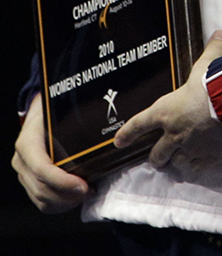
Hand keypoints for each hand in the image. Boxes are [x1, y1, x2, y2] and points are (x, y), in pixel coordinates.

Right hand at [12, 92, 89, 212]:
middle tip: (91, 191)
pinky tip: (76, 197)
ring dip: (66, 202)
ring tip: (87, 193)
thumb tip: (107, 127)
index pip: (42, 170)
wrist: (39, 111)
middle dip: (68, 195)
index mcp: (28, 143)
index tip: (84, 186)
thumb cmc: (52, 110)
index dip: (63, 182)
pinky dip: (60, 204)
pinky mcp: (29, 181)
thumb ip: (75, 120)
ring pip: (41, 199)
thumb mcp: (60, 110)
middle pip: (42, 189)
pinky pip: (41, 201)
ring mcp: (24, 173)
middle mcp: (22, 160)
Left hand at [114, 30, 221, 177]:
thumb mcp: (209, 63)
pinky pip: (195, 169)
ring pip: (175, 164)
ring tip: (181, 161)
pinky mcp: (206, 159)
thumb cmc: (214, 82)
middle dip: (156, 156)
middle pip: (156, 154)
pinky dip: (196, 166)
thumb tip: (218, 33)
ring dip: (176, 162)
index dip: (128, 133)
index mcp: (166, 111)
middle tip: (159, 155)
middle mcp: (173, 134)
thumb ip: (212, 49)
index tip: (118, 141)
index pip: (139, 124)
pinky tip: (201, 163)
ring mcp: (189, 149)